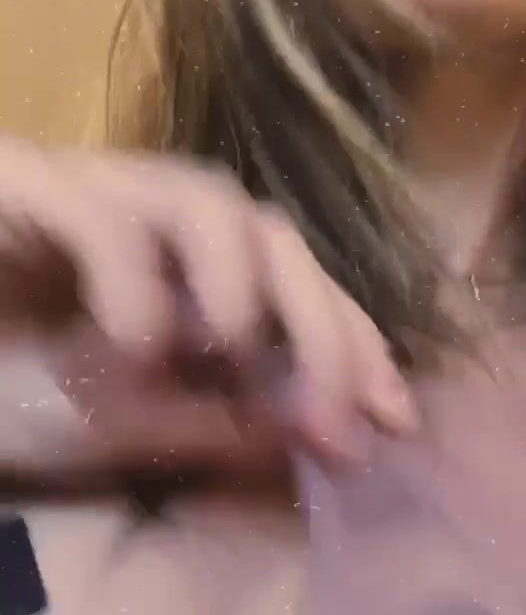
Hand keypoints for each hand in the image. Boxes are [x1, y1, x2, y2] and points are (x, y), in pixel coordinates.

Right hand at [0, 137, 416, 474]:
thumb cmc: (0, 392)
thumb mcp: (123, 430)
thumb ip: (215, 425)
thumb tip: (317, 428)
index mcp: (183, 274)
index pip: (299, 290)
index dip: (356, 347)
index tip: (397, 422)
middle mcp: (150, 223)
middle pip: (274, 237)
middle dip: (322, 328)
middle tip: (342, 422)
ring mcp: (85, 195)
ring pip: (202, 198)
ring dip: (240, 287)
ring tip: (235, 358)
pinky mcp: (18, 185)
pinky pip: (96, 209)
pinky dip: (133, 275)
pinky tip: (142, 348)